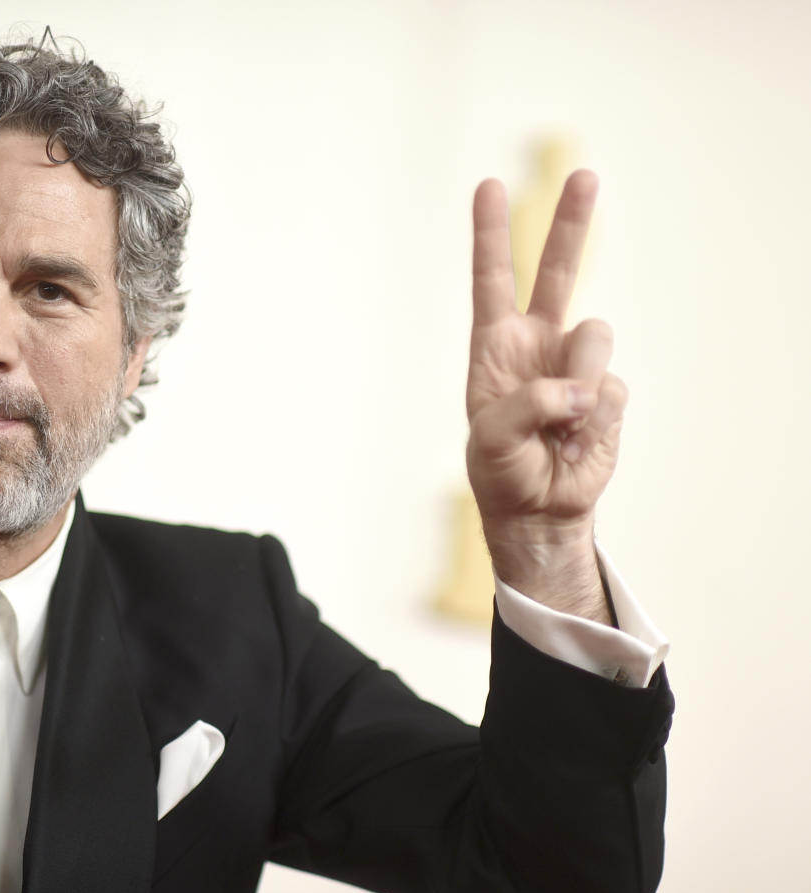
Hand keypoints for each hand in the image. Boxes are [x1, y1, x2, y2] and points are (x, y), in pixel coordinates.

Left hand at [465, 170, 624, 621]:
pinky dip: (594, 418)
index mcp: (497, 345)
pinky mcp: (607, 392)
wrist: (539, 508)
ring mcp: (576, 364)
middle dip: (572, 222)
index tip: (490, 186)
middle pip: (559, 271)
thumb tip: (580, 387)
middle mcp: (539, 343)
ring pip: (595, 337)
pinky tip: (576, 438)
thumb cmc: (501, 468)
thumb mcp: (490, 438)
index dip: (490, 235)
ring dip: (578, 380)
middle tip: (585, 175)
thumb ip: (526, 404)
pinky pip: (611, 388)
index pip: (492, 280)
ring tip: (558, 423)